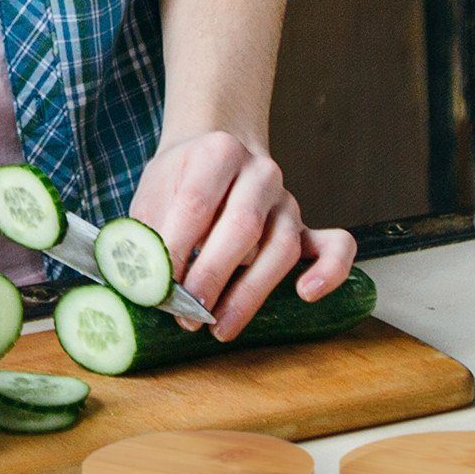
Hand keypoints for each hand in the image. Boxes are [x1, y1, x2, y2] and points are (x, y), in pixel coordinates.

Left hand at [131, 130, 355, 339]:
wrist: (216, 146)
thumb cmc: (181, 179)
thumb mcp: (154, 191)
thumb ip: (147, 232)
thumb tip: (139, 285)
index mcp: (218, 152)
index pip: (196, 205)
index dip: (175, 250)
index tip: (158, 287)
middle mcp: (260, 172)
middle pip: (241, 227)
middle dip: (211, 277)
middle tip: (186, 315)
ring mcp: (287, 200)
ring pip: (282, 247)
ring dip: (250, 293)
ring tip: (219, 327)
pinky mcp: (305, 226)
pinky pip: (335, 245)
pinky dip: (329, 271)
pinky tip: (307, 294)